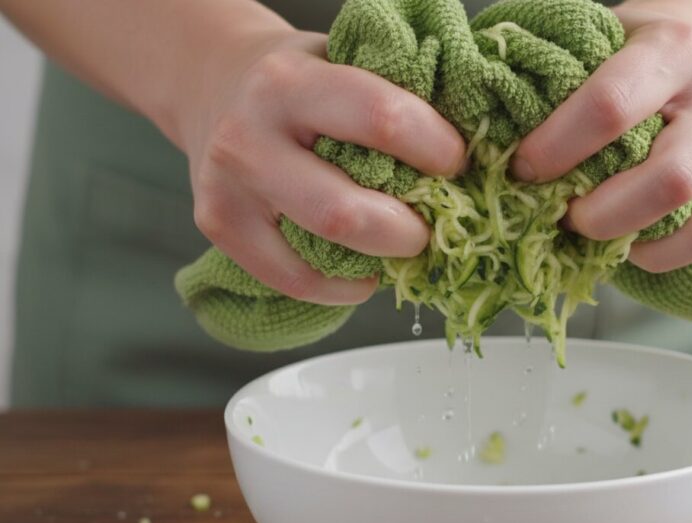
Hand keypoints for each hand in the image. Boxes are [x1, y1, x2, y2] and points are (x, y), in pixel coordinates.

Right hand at [181, 30, 465, 303]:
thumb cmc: (299, 79)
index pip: (380, 119)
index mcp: (290, 82)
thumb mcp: (342, 62)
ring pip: (319, 246)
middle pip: (344, 209)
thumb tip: (473, 155)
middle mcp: (249, 135)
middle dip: (407, 229)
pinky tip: (363, 272)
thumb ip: (393, 100)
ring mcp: (228, 186)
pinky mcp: (218, 225)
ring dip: (378, 258)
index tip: (455, 163)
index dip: (433, 149)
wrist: (214, 83)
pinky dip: (340, 287)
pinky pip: (291, 279)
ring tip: (401, 245)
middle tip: (430, 224)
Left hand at [511, 1, 691, 272]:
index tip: (522, 169)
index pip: (611, 106)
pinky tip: (628, 245)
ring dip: (630, 238)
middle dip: (601, 213)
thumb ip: (554, 85)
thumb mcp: (594, 43)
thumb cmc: (631, 47)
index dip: (558, 148)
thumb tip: (485, 146)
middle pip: (669, 177)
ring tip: (590, 231)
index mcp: (671, 47)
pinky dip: (662, 254)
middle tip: (560, 215)